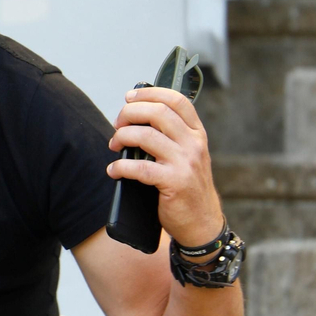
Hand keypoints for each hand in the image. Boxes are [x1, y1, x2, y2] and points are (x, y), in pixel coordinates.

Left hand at [105, 86, 223, 249]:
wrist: (201, 222)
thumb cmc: (186, 186)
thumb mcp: (186, 155)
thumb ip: (170, 136)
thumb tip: (135, 116)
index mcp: (196, 133)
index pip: (176, 100)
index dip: (150, 93)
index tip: (129, 97)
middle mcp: (193, 144)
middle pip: (157, 113)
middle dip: (130, 114)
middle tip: (117, 124)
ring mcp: (185, 163)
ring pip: (146, 136)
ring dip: (122, 137)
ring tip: (114, 146)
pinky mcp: (175, 183)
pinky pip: (140, 168)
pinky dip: (120, 166)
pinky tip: (113, 170)